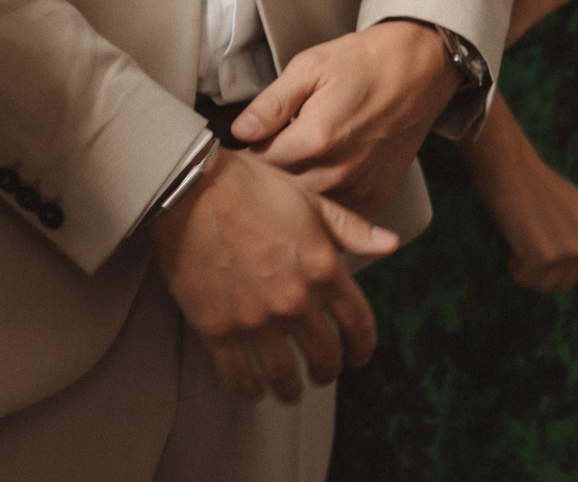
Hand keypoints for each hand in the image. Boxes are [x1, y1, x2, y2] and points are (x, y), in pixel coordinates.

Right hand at [150, 148, 396, 401]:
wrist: (187, 187)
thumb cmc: (247, 185)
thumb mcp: (308, 200)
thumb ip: (349, 228)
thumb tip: (390, 244)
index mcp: (323, 269)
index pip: (359, 325)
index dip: (363, 346)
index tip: (358, 355)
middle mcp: (295, 301)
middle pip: (325, 356)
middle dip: (327, 370)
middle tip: (321, 373)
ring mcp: (256, 318)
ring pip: (284, 374)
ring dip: (291, 389)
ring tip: (289, 391)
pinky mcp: (218, 327)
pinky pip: (238, 375)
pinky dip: (249, 389)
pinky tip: (254, 390)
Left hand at [231, 20, 458, 214]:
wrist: (418, 71)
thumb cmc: (363, 63)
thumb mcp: (309, 68)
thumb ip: (272, 104)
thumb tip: (239, 131)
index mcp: (316, 138)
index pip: (259, 167)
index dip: (240, 162)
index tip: (229, 157)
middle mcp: (338, 171)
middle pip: (280, 195)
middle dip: (260, 186)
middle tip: (247, 172)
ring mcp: (359, 188)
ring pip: (308, 213)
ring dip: (288, 203)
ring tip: (272, 186)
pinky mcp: (376, 197)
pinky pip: (338, 219)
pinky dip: (320, 212)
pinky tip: (307, 196)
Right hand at [463, 99, 577, 292]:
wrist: (509, 164)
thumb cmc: (534, 183)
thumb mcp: (576, 210)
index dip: (561, 261)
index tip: (546, 237)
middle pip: (567, 282)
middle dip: (545, 268)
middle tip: (530, 236)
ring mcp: (570, 252)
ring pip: (546, 286)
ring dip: (530, 269)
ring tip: (523, 236)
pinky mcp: (543, 257)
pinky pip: (525, 281)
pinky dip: (515, 267)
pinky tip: (515, 240)